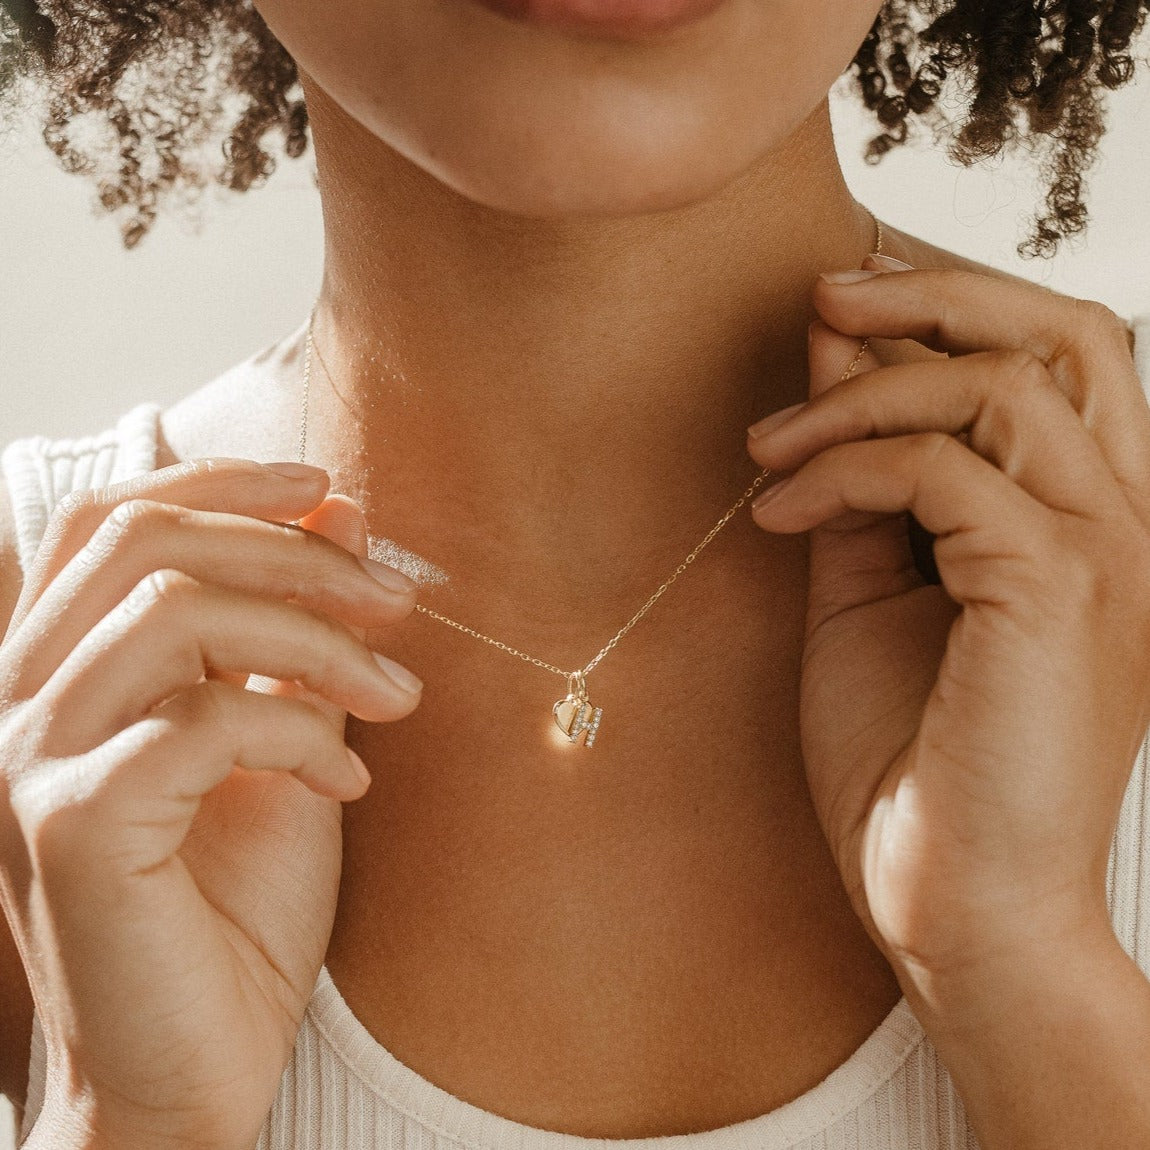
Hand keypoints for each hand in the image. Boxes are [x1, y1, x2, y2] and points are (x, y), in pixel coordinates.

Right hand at [0, 459, 421, 1148]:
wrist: (198, 1063)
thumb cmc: (235, 907)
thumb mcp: (283, 739)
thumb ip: (295, 632)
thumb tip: (340, 511)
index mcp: (65, 668)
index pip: (116, 520)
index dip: (221, 482)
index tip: (328, 488)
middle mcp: (21, 699)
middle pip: (148, 544)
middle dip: (294, 554)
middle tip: (395, 600)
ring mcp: (30, 760)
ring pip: (175, 614)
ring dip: (317, 640)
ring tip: (398, 694)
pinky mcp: (71, 824)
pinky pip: (202, 722)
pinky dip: (303, 732)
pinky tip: (348, 782)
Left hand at [745, 257, 1149, 982]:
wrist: (952, 906)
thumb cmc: (911, 764)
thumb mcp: (868, 595)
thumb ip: (860, 477)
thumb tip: (832, 363)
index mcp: (1091, 522)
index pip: (1061, 356)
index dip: (955, 303)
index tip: (840, 305)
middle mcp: (1125, 524)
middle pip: (1069, 332)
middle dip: (937, 291)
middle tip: (823, 296)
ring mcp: (1108, 555)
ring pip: (1005, 384)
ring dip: (861, 395)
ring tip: (767, 452)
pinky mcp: (1057, 593)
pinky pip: (945, 471)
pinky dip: (846, 470)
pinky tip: (778, 514)